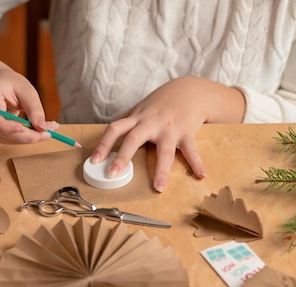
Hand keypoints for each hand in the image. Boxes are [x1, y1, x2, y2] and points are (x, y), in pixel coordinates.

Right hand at [0, 46, 56, 143]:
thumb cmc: (7, 83)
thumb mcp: (24, 89)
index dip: (7, 127)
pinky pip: (12, 139)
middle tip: (49, 132)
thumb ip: (33, 108)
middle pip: (4, 134)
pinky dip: (27, 136)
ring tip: (49, 128)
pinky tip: (40, 130)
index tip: (25, 128)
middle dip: (28, 135)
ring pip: (10, 140)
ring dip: (31, 137)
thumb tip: (42, 128)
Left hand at [90, 76, 244, 191]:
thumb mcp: (140, 109)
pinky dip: (197, 163)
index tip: (94, 160)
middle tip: (112, 174)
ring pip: (165, 150)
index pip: (115, 129)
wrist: (189, 90)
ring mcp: (170, 128)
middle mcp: (151, 123)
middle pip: (134, 139)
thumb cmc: (161, 103)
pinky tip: (201, 175)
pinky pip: (192, 150)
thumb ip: (126, 122)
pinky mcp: (187, 132)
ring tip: (159, 187)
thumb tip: (106, 136)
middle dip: (123, 157)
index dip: (103, 144)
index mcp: (137, 118)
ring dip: (162, 170)